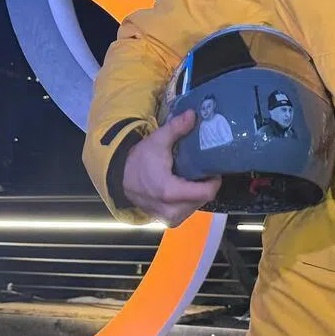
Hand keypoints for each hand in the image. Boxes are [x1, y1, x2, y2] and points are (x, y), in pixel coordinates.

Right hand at [121, 109, 221, 226]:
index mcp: (170, 192)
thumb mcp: (157, 141)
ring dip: (197, 192)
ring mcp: (170, 218)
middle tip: (202, 170)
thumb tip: (193, 114)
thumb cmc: (140, 160)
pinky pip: (187, 211)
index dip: (214, 180)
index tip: (212, 169)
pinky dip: (189, 200)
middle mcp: (172, 210)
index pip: (207, 193)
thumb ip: (177, 128)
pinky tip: (183, 187)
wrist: (120, 178)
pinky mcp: (168, 221)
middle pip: (203, 198)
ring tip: (192, 178)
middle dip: (205, 184)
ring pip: (196, 206)